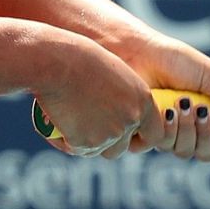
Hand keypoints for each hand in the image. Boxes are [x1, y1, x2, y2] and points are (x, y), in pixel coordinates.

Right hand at [33, 36, 162, 159]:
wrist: (56, 63)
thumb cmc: (79, 59)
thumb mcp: (111, 74)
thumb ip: (120, 97)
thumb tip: (113, 113)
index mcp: (142, 99)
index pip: (154, 132)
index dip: (140, 138)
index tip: (128, 138)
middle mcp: (131, 119)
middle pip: (122, 146)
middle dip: (106, 143)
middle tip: (88, 130)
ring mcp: (110, 134)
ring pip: (98, 149)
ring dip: (85, 142)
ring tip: (67, 120)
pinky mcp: (87, 143)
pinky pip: (76, 148)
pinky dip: (66, 140)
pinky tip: (55, 124)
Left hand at [112, 31, 209, 162]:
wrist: (138, 53)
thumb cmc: (174, 60)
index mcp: (209, 113)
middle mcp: (189, 127)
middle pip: (206, 152)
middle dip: (205, 133)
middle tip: (198, 109)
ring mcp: (167, 132)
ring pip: (183, 151)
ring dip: (184, 128)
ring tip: (176, 103)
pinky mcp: (145, 133)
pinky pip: (158, 146)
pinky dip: (163, 129)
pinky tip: (161, 110)